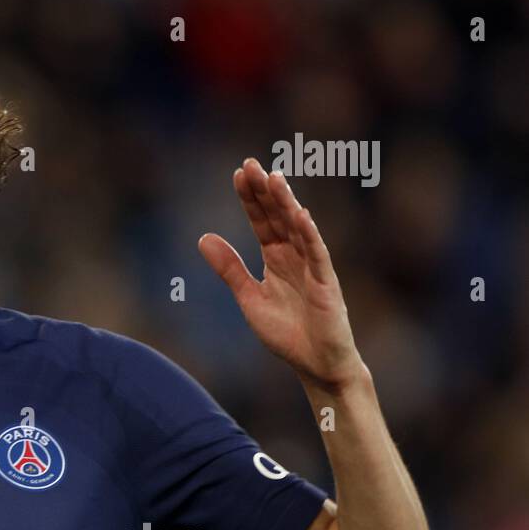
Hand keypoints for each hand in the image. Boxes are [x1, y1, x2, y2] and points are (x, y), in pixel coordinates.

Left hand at [198, 158, 366, 393]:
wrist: (315, 365)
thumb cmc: (287, 333)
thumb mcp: (249, 298)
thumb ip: (229, 269)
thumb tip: (203, 238)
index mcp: (276, 258)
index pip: (262, 221)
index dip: (250, 198)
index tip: (238, 173)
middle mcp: (295, 257)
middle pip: (278, 217)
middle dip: (265, 191)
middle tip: (250, 163)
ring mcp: (313, 268)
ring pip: (298, 229)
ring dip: (286, 204)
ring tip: (273, 178)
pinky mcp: (327, 284)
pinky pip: (318, 255)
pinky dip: (309, 235)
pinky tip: (300, 214)